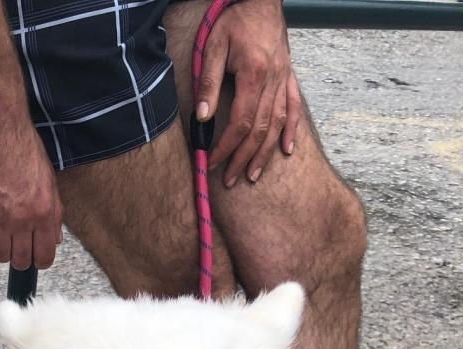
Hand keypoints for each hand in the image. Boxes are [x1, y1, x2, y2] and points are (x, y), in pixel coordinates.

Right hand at [0, 119, 62, 269]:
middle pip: (20, 260)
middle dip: (20, 258)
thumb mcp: (49, 182)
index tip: (35, 256)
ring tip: (2, 235)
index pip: (44, 256)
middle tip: (17, 246)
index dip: (40, 260)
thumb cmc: (25, 150)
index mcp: (45, 212)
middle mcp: (23, 219)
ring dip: (1, 249)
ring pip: (0, 255)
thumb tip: (54, 239)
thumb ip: (53, 214)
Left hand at [194, 0, 301, 187]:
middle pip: (260, 130)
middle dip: (243, 158)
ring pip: (277, 124)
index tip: (212, 162)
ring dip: (265, 153)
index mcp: (254, 75)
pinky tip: (287, 149)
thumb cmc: (234, 20)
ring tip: (252, 174)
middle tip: (229, 179)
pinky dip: (291, 130)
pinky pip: (294, 107)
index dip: (226, 147)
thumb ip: (208, 83)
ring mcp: (284, 79)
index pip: (240, 123)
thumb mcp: (213, 47)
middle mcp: (273, 81)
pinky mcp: (288, 75)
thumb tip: (203, 117)